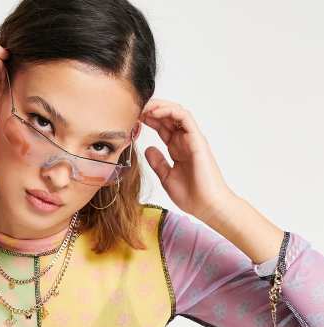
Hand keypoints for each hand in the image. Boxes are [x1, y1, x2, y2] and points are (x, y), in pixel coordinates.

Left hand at [140, 98, 233, 221]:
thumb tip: (147, 148)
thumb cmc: (191, 195)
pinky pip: (185, 117)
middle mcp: (185, 141)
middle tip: (135, 107)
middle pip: (168, 116)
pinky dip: (170, 111)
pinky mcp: (197, 140)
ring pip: (176, 112)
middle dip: (152, 109)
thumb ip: (157, 162)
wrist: (207, 206)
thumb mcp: (166, 177)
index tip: (133, 118)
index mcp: (178, 149)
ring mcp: (192, 139)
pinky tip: (156, 113)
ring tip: (144, 107)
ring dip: (160, 106)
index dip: (148, 120)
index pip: (163, 127)